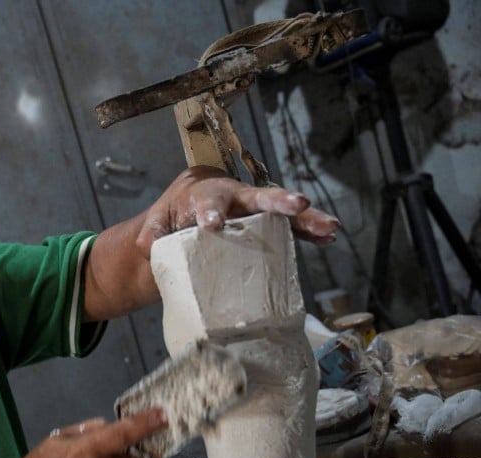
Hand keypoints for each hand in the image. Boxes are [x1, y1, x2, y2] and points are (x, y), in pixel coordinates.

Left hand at [135, 166, 340, 255]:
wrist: (183, 219)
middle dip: (276, 201)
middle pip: (257, 197)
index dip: (211, 210)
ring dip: (305, 219)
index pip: (209, 199)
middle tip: (297, 204)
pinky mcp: (264, 226)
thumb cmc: (169, 220)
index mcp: (204, 192)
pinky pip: (289, 229)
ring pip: (281, 213)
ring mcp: (252, 210)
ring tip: (329, 226)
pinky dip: (307, 233)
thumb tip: (150, 243)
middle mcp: (233, 196)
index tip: (212, 224)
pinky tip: (328, 237)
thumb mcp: (154, 227)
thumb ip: (152, 232)